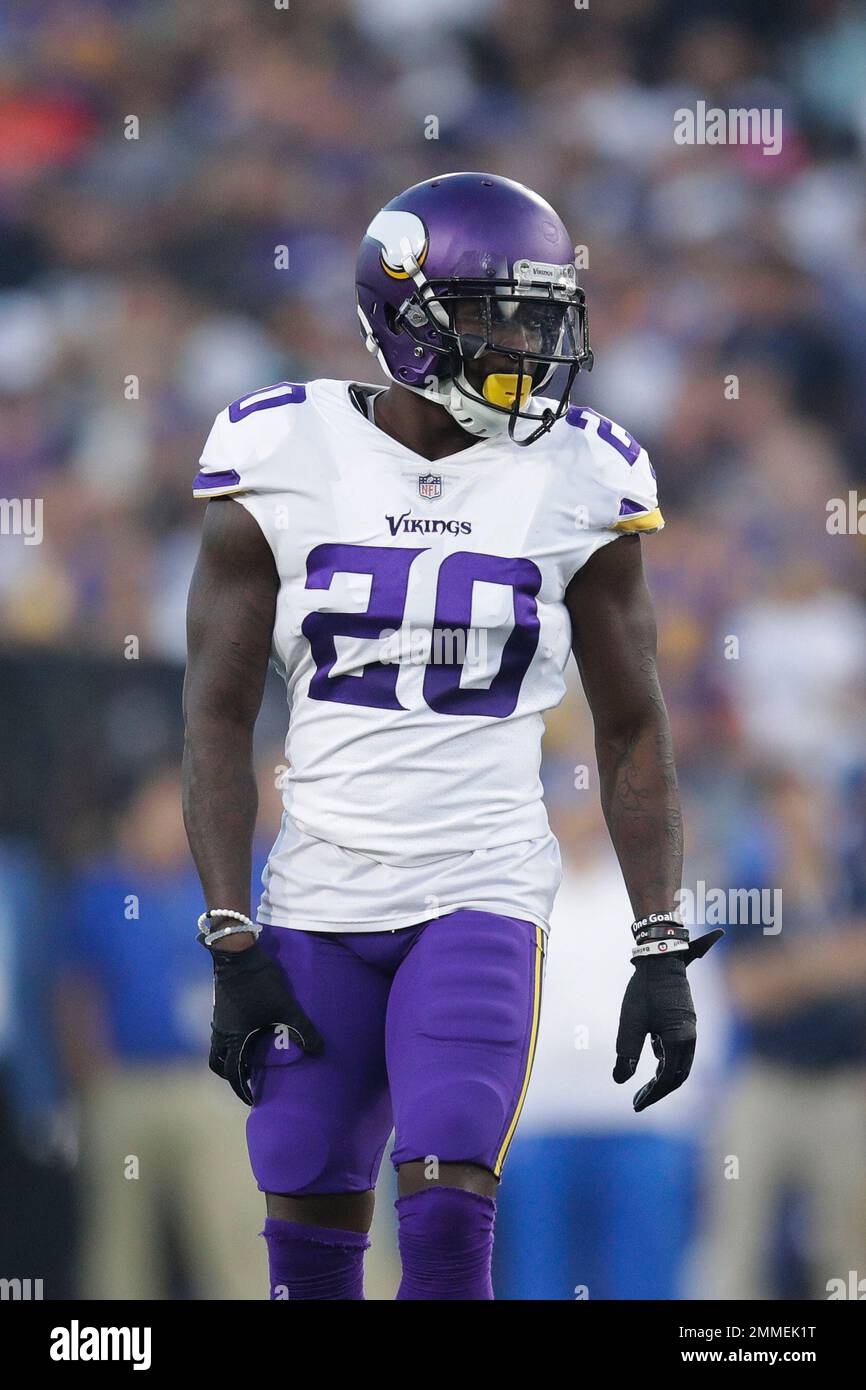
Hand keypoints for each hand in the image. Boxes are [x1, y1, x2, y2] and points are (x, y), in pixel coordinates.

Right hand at [205, 939, 322, 1103]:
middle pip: (217, 1062)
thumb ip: (303, 1030)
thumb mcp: (286, 1008)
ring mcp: (218, 1018)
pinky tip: (245, 1030)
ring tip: (245, 1056)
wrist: (238, 955)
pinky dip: (229, 1038)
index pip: (232, 1072)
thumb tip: (320, 1051)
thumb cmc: (261, 984)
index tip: (250, 1098)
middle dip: (229, 1073)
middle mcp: (221, 1032)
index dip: (240, 1089)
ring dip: (228, 1054)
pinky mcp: (220, 1005)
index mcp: (234, 1038)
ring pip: (217, 1045)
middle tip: (244, 1078)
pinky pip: (220, 1030)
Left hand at [613, 930, 722, 1111]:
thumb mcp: (631, 1024)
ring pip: (681, 1062)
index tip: (636, 1106)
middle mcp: (690, 1036)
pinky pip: (679, 1047)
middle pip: (678, 1075)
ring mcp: (689, 1027)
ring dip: (664, 1076)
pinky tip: (653, 1054)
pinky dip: (667, 1058)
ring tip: (644, 1086)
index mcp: (679, 1040)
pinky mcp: (685, 1019)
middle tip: (639, 1100)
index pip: (667, 1079)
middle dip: (659, 1091)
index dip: (651, 1095)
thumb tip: (619, 1080)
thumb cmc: (644, 990)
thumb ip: (626, 1054)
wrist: (660, 958)